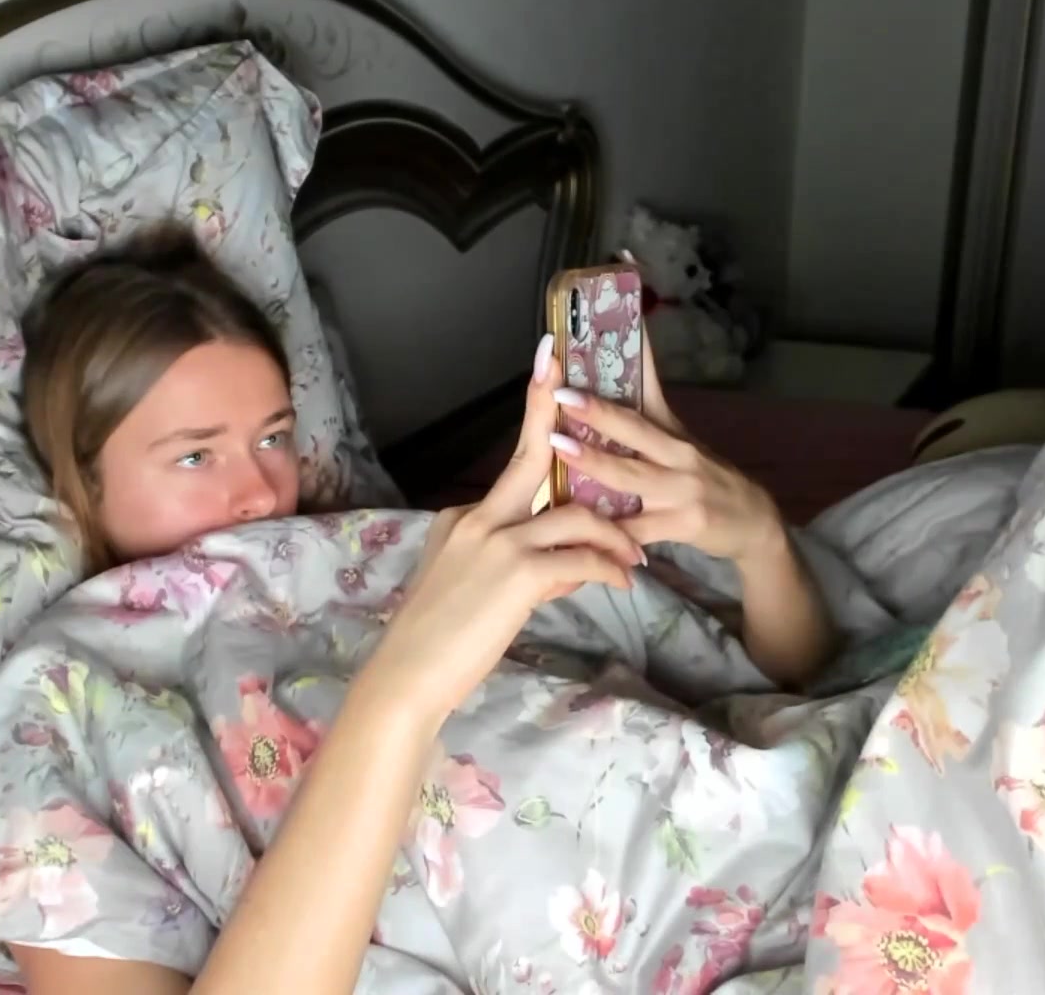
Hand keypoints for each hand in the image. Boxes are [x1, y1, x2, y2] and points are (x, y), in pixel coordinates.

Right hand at [361, 338, 643, 721]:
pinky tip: (621, 583)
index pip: (515, 472)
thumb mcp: (474, 591)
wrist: (408, 677)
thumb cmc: (437, 644)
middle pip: (531, 457)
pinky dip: (607, 568)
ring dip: (614, 535)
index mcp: (463, 518)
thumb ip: (518, 568)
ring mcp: (497, 543)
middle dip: (555, 411)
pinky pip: (580, 559)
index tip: (546, 368)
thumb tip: (561, 567)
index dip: (537, 421)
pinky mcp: (518, 574)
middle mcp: (478, 519)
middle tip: (581, 380)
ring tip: (636, 558)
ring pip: (574, 517)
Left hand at [547, 334, 785, 563]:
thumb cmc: (706, 478)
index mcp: (672, 430)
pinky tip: (580, 527)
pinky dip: (609, 531)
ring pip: (631, 475)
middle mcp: (679, 454)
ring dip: (593, 460)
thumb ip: (647, 417)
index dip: (629, 357)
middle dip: (597, 410)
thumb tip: (620, 374)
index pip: (648, 385)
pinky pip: (637, 529)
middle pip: (634, 428)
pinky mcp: (683, 525)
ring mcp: (682, 490)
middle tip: (560, 393)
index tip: (596, 333)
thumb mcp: (681, 442)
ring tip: (558, 445)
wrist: (754, 523)